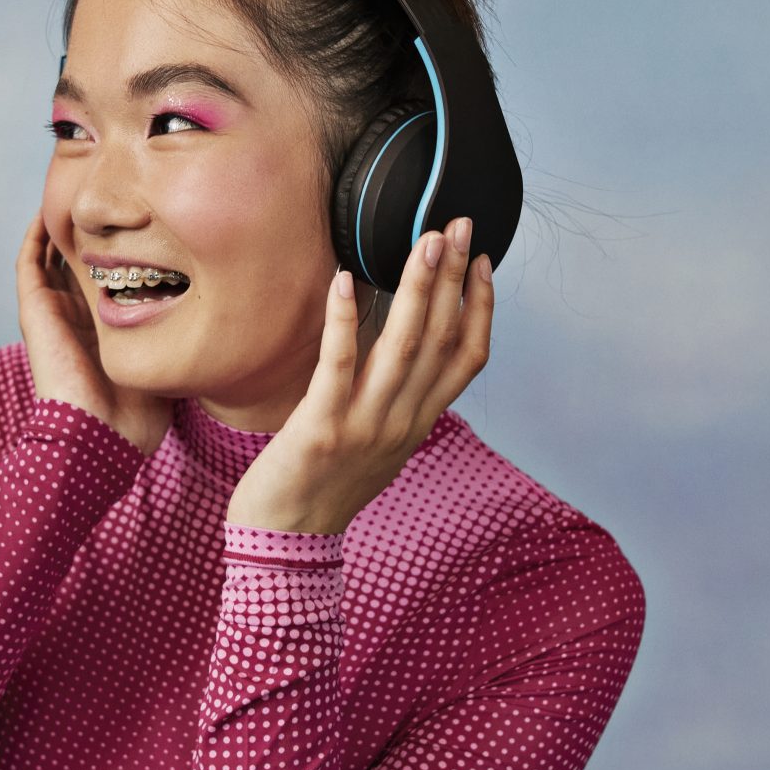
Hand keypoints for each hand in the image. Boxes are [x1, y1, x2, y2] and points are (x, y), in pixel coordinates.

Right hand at [15, 212, 175, 455]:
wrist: (99, 436)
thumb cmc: (138, 413)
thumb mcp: (169, 363)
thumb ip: (183, 336)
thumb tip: (219, 314)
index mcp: (103, 329)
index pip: (110, 280)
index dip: (122, 251)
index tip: (144, 223)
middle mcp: (76, 316)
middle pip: (80, 262)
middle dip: (93, 231)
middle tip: (111, 198)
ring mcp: (53, 312)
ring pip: (52, 255)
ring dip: (62, 225)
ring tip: (79, 192)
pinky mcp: (34, 310)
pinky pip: (29, 261)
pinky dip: (37, 233)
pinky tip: (52, 208)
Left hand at [227, 215, 495, 536]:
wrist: (286, 543)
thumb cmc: (323, 489)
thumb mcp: (379, 447)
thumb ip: (399, 403)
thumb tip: (407, 353)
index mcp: (418, 424)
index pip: (467, 358)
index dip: (480, 307)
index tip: (483, 262)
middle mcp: (402, 422)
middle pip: (441, 340)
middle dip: (453, 278)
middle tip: (459, 225)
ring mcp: (365, 425)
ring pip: (403, 347)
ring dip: (417, 288)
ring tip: (424, 241)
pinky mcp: (321, 427)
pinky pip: (339, 365)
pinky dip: (346, 320)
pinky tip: (346, 280)